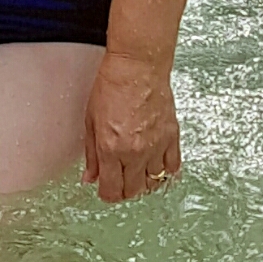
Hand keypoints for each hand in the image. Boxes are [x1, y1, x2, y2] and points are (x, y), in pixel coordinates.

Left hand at [82, 50, 179, 201]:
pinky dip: (165, 172)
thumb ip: (91, 153)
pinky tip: (156, 165)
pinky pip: (173, 168)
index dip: (106, 194)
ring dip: (144, 183)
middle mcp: (135, 152)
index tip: (105, 190)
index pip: (111, 190)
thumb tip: (90, 177)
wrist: (137, 67)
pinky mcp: (172, 138)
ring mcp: (156, 146)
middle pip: (133, 191)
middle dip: (124, 191)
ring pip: (154, 183)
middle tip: (119, 182)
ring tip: (136, 172)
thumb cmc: (112, 86)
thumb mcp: (90, 120)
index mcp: (111, 148)